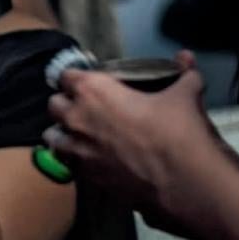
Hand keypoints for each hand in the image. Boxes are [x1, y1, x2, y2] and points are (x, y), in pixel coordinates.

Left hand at [43, 52, 234, 237]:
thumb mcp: (186, 94)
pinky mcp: (86, 179)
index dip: (78, 77)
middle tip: (88, 107)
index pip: (66, 75)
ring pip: (53, 137)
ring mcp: (78, 152)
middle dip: (67, 103)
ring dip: (65, 133)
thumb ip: (183, 73)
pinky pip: (68, 164)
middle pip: (54, 104)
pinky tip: (95, 159)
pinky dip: (76, 159)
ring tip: (84, 135)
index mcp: (94, 91)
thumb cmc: (179, 130)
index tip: (91, 81)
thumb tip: (185, 57)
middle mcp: (77, 119)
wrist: (183, 182)